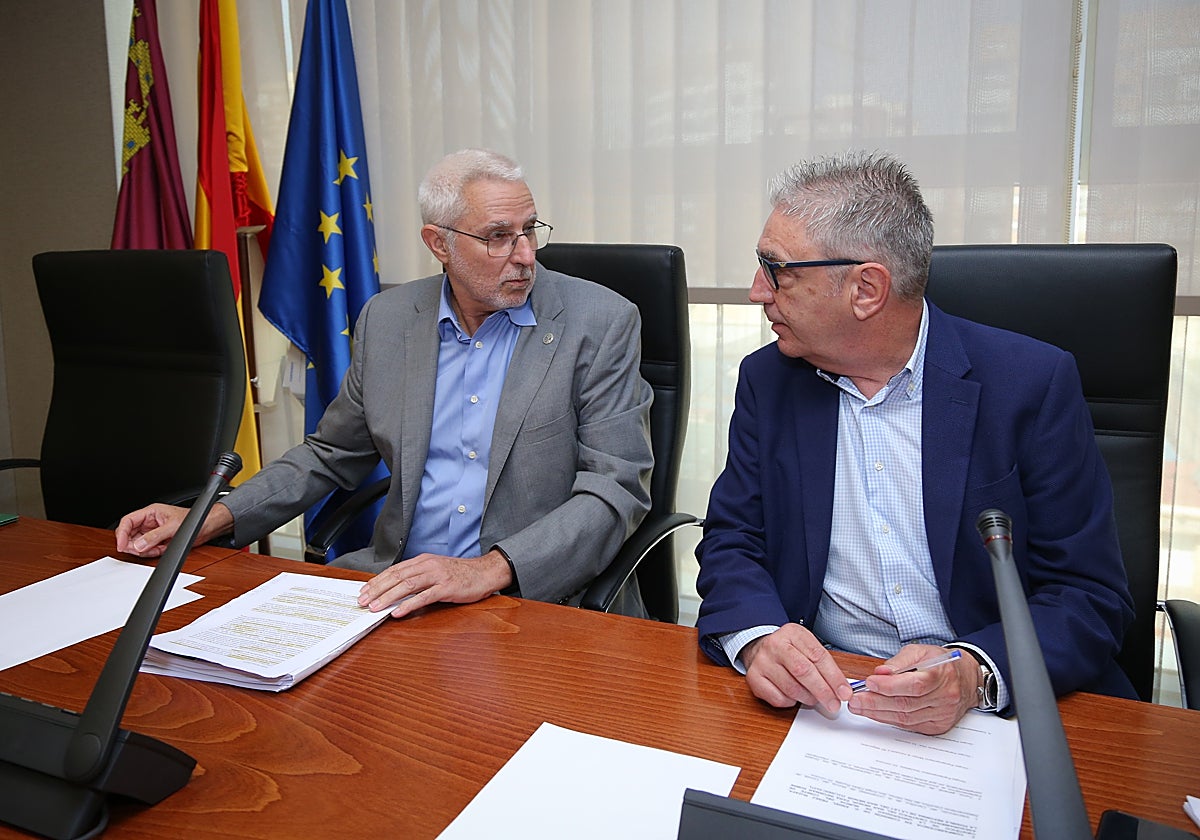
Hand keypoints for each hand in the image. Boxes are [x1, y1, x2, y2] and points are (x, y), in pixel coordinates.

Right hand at [114, 502, 232, 557]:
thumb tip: (139, 544)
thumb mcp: (173, 527)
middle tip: (141, 550)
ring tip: (159, 548)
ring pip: (137, 544)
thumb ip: (155, 536)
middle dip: (133, 544)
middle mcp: (149, 522)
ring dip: (145, 550)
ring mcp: (153, 532)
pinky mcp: (158, 541)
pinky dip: (152, 553)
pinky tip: (162, 549)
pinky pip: (147, 550)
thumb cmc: (193, 520)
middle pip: (129, 535)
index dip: (122, 534)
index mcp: (151, 512)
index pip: (128, 521)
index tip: (122, 546)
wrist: (206, 527)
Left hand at [357, 549, 512, 618]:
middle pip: (397, 576)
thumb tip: (396, 590)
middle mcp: (428, 565)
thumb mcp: (436, 570)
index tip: (364, 591)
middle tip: (363, 601)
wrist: (485, 572)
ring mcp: (437, 576)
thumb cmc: (460, 574)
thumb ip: (418, 577)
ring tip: (375, 607)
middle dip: (377, 589)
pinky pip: (424, 597)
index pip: (395, 570)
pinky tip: (398, 612)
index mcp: (423, 560)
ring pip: (407, 585)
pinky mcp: (447, 588)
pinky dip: (409, 605)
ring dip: (388, 597)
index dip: (377, 580)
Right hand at [741, 623, 853, 714]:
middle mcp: (775, 645)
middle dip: (823, 691)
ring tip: (814, 698)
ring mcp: (762, 662)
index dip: (834, 677)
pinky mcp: (754, 679)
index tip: (844, 692)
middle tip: (834, 704)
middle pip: (803, 671)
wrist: (759, 648)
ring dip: (808, 698)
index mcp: (793, 633)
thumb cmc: (789, 650)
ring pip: (791, 688)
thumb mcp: (807, 647)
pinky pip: (778, 698)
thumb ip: (823, 664)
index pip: (818, 656)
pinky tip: (794, 696)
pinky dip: (791, 702)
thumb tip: (842, 689)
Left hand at [847, 643, 979, 734]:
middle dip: (876, 703)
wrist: (967, 679)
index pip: (915, 684)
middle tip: (855, 700)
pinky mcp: (937, 726)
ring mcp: (942, 714)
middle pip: (907, 704)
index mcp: (942, 674)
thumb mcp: (920, 652)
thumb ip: (899, 661)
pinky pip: (910, 726)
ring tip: (859, 707)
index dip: (890, 686)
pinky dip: (890, 720)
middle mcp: (945, 697)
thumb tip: (880, 673)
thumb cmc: (940, 663)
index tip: (869, 683)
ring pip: (906, 718)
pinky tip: (876, 714)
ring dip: (879, 713)